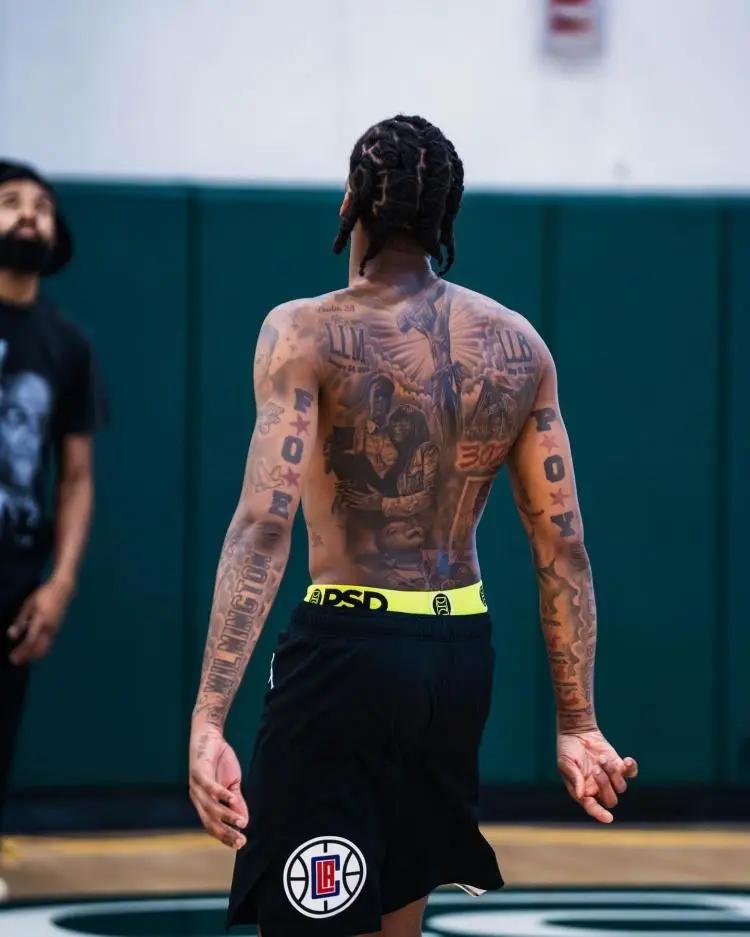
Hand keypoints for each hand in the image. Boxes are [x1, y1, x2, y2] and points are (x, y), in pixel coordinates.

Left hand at [7, 577, 73, 664]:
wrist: (63, 589)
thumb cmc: (43, 595)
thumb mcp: (29, 604)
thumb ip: (20, 620)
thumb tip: (11, 635)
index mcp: (42, 621)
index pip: (31, 641)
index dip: (21, 651)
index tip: (12, 657)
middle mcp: (50, 628)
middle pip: (39, 649)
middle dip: (27, 656)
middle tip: (14, 660)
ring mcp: (55, 629)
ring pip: (45, 648)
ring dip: (33, 655)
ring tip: (22, 658)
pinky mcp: (56, 629)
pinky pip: (48, 644)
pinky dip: (39, 650)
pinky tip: (32, 650)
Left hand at [189, 723, 248, 849]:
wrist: (209, 736)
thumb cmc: (219, 762)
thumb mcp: (232, 785)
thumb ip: (237, 802)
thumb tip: (245, 822)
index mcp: (204, 803)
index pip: (212, 826)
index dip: (225, 836)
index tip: (241, 844)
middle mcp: (197, 798)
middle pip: (210, 821)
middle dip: (225, 833)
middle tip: (240, 841)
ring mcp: (196, 786)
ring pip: (210, 806)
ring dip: (226, 816)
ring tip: (240, 822)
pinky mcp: (199, 771)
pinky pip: (209, 786)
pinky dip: (220, 793)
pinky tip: (232, 798)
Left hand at [338, 482, 382, 510]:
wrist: (385, 505)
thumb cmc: (381, 498)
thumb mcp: (377, 492)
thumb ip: (371, 488)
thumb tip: (367, 483)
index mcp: (367, 496)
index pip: (358, 493)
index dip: (352, 491)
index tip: (347, 489)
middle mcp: (365, 501)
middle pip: (355, 498)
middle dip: (349, 495)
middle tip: (343, 493)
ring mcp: (365, 505)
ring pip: (356, 502)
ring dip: (350, 500)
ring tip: (344, 498)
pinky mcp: (366, 508)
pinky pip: (358, 507)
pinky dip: (353, 506)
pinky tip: (349, 505)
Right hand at [557, 728, 637, 822]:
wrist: (577, 731)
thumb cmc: (568, 749)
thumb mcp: (565, 762)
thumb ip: (574, 778)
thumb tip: (581, 796)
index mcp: (583, 791)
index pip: (593, 807)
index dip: (600, 814)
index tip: (608, 818)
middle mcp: (598, 788)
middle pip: (610, 799)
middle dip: (604, 784)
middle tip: (595, 767)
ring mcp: (610, 777)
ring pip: (621, 787)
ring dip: (612, 773)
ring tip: (601, 758)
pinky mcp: (619, 765)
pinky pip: (631, 772)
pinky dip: (631, 768)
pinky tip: (627, 760)